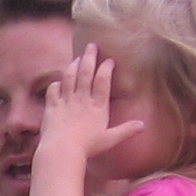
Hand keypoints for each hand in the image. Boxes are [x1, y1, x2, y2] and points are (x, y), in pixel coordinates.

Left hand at [38, 46, 145, 172]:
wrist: (62, 151)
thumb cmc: (87, 148)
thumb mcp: (110, 139)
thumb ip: (126, 130)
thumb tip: (143, 125)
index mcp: (97, 106)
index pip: (103, 80)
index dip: (106, 68)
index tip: (109, 60)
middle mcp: (82, 99)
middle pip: (86, 72)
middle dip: (89, 56)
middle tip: (91, 45)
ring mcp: (66, 101)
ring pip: (69, 76)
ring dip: (73, 65)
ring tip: (77, 58)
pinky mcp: (52, 106)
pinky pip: (53, 89)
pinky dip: (56, 83)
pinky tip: (59, 82)